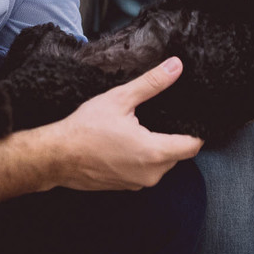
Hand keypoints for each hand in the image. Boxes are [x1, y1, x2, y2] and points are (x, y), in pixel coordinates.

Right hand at [48, 57, 202, 190]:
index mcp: (154, 153)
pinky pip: (145, 171)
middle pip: (178, 155)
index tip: (194, 116)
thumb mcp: (120, 99)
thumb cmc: (86, 128)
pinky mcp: (125, 187)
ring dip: (157, 148)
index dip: (197, 130)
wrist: (56, 156)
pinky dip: (143, 158)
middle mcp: (150, 174)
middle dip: (174, 136)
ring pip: (161, 164)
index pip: (192, 146)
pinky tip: (128, 142)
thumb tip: (176, 67)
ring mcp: (138, 183)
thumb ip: (152, 83)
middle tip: (162, 116)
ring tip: (143, 127)